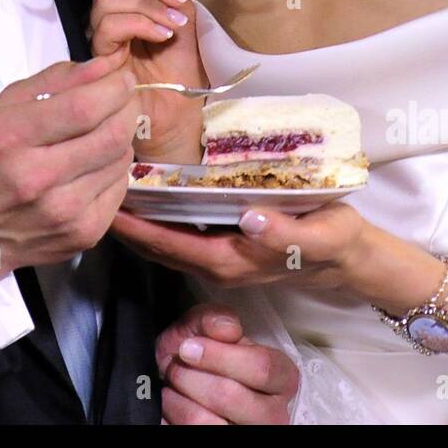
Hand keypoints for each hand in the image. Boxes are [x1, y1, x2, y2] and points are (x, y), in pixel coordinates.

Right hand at [0, 54, 139, 272]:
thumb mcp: (6, 107)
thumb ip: (56, 80)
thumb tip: (105, 67)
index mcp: (11, 138)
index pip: (83, 107)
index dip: (114, 87)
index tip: (121, 78)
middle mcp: (37, 177)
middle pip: (112, 133)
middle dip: (127, 107)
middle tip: (123, 98)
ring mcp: (64, 211)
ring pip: (121, 158)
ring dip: (122, 135)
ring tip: (105, 129)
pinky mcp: (84, 233)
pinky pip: (120, 186)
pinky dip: (115, 166)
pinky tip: (98, 162)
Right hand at [89, 0, 204, 162]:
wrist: (181, 109)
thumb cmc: (182, 64)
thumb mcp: (183, 12)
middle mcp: (106, 12)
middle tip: (180, 2)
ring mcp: (101, 36)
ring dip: (149, 5)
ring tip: (174, 24)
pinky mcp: (100, 58)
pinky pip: (109, 26)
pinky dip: (140, 24)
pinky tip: (162, 36)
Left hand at [114, 202, 371, 291]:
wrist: (351, 259)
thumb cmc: (336, 242)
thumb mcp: (322, 235)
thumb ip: (285, 232)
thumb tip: (248, 217)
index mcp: (231, 260)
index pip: (168, 244)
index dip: (135, 226)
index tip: (107, 199)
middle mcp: (217, 264)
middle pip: (156, 247)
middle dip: (125, 223)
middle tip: (97, 183)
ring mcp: (220, 259)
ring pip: (165, 244)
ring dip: (137, 223)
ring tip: (111, 188)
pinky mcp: (226, 249)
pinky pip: (180, 238)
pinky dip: (158, 221)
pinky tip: (148, 198)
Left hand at [157, 304, 297, 423]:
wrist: (173, 383)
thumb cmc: (199, 355)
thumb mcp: (203, 327)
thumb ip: (214, 317)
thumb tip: (228, 327)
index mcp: (282, 377)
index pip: (261, 367)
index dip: (219, 356)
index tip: (189, 348)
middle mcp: (274, 414)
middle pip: (230, 396)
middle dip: (191, 377)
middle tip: (176, 368)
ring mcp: (250, 434)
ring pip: (206, 422)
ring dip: (178, 399)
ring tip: (173, 387)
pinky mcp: (224, 447)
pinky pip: (190, 434)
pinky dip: (173, 416)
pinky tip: (174, 404)